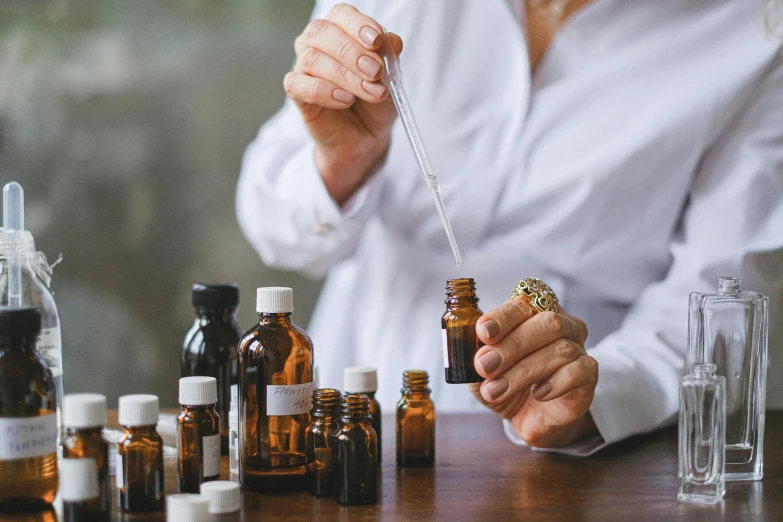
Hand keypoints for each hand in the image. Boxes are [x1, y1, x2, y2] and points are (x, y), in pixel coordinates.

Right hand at [286, 3, 402, 205]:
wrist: (366, 136)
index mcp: (340, 30)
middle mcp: (316, 43)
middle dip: (352, 52)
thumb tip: (390, 40)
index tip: (376, 41)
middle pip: (322, 32)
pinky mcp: (296, 92)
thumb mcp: (391, 77)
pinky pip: (298, 85)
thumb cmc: (374, 101)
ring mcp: (303, 66)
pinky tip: (345, 100)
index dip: (358, 25)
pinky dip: (324, 91)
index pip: (341, 15)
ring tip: (371, 93)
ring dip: (345, 76)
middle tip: (376, 72)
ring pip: (312, 59)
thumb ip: (389, 56)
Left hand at [469, 299, 599, 447]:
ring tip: (496, 390)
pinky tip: (537, 393)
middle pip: (546, 323)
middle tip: (484, 366)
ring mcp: (578, 348)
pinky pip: (580, 371)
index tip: (483, 332)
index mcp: (532, 313)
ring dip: (522, 371)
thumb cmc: (506, 382)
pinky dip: (556, 382)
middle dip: (511, 346)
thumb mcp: (481, 369)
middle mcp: (561, 324)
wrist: (529, 417)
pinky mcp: (589, 375)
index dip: (502, 316)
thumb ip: (473, 351)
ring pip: (560, 350)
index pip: (522, 304)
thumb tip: (462, 337)